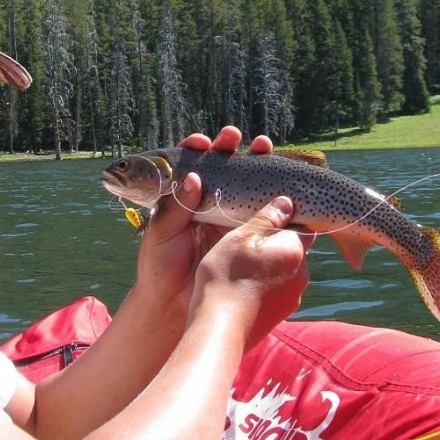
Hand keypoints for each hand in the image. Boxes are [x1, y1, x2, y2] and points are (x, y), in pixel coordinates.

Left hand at [135, 126, 274, 307]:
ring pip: (245, 182)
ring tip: (263, 146)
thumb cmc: (160, 265)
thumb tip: (194, 178)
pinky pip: (261, 210)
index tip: (202, 142)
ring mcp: (229, 215)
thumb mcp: (160, 233)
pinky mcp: (245, 233)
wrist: (174, 304)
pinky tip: (280, 182)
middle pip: (223, 166)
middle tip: (234, 136)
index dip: (198, 148)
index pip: (192, 163)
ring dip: (256, 161)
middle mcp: (208, 199)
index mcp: (183, 196)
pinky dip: (272, 195)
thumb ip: (175, 207)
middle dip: (230, 147)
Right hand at [193, 196, 309, 348]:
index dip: (285, 221)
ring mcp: (293, 297)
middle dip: (274, 245)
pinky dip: (264, 286)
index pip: (303, 226)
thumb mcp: (240, 238)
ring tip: (240, 268)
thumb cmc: (227, 277)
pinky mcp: (281, 313)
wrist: (220, 328)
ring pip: (284, 271)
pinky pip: (277, 290)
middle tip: (245, 245)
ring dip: (268, 266)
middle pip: (293, 249)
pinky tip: (242, 288)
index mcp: (295, 250)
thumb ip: (266, 219)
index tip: (263, 222)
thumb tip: (287, 203)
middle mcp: (302, 274)